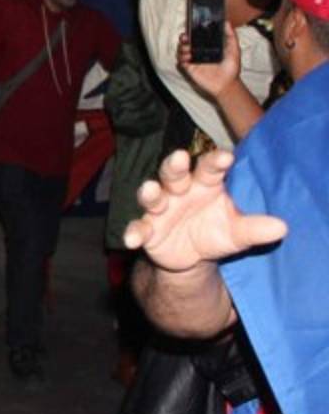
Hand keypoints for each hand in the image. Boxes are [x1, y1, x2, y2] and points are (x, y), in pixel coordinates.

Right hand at [123, 150, 285, 272]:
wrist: (192, 256)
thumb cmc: (215, 231)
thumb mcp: (236, 232)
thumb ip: (253, 228)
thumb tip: (281, 228)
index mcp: (204, 184)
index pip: (210, 168)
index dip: (216, 162)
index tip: (226, 157)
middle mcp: (178, 191)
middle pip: (174, 173)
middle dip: (175, 165)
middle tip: (180, 157)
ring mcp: (159, 209)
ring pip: (152, 195)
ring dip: (149, 192)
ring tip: (150, 189)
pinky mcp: (146, 229)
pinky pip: (138, 228)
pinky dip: (134, 232)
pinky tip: (132, 240)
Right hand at [178, 23, 240, 99]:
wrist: (227, 84)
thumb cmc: (231, 68)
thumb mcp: (234, 49)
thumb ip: (231, 36)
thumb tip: (227, 23)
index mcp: (208, 46)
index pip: (197, 36)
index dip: (192, 31)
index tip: (191, 28)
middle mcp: (199, 52)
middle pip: (186, 42)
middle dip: (183, 38)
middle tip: (185, 37)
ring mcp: (194, 60)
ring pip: (182, 51)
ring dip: (182, 48)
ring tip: (188, 49)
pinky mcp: (190, 68)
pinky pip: (181, 61)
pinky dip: (182, 58)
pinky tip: (188, 58)